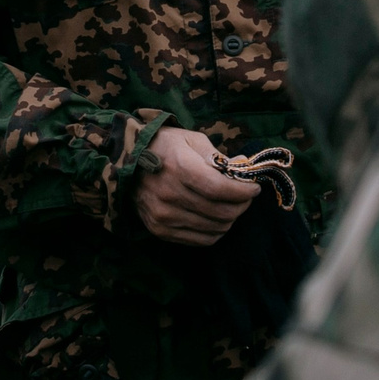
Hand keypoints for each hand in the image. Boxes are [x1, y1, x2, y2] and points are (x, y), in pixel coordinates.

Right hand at [132, 128, 262, 245]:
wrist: (125, 161)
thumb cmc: (163, 145)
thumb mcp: (191, 139)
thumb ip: (218, 157)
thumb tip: (243, 169)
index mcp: (180, 167)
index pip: (221, 189)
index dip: (243, 191)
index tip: (253, 188)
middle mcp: (170, 194)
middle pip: (221, 212)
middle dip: (242, 205)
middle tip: (245, 197)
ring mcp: (164, 215)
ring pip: (215, 228)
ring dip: (230, 219)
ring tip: (230, 206)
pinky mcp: (160, 230)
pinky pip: (201, 240)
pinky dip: (215, 231)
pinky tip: (215, 217)